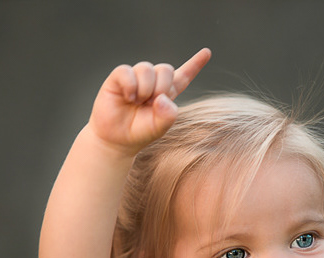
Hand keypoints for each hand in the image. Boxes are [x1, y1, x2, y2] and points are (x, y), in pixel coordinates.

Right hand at [88, 47, 210, 154]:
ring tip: (137, 102)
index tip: (207, 52)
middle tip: (151, 104)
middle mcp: (152, 82)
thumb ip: (168, 115)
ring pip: (147, 68)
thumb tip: (161, 98)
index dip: (195, 64)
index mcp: (167, 93)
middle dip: (162, 87)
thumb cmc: (140, 132)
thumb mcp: (160, 127)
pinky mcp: (118, 78)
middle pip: (166, 68)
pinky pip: (127, 71)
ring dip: (145, 88)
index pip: (184, 75)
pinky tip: (128, 98)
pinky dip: (130, 85)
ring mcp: (135, 78)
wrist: (116, 139)